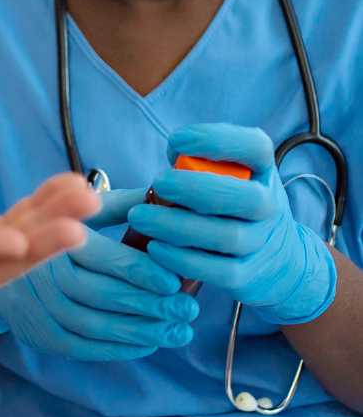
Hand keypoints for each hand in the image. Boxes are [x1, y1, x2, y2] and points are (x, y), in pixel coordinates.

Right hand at [0, 189, 198, 361]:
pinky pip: (83, 347)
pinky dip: (118, 348)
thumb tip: (160, 198)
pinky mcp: (39, 335)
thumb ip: (113, 202)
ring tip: (177, 331)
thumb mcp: (69, 205)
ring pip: (96, 326)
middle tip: (187, 308)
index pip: (103, 259)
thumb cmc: (38, 230)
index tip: (173, 281)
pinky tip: (147, 343)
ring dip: (141, 331)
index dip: (141, 272)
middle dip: (150, 305)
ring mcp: (39, 310)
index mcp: (53, 240)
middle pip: (103, 296)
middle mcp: (42, 277)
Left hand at [126, 123, 336, 324]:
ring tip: (140, 217)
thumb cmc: (233, 206)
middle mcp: (268, 206)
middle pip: (245, 198)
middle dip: (196, 189)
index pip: (255, 148)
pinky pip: (216, 271)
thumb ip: (200, 161)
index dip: (217, 140)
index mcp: (263, 171)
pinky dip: (182, 259)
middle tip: (158, 183)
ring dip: (178, 226)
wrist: (277, 259)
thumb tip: (175, 150)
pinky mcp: (247, 275)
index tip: (176, 141)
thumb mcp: (227, 176)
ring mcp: (260, 243)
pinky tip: (155, 248)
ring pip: (226, 236)